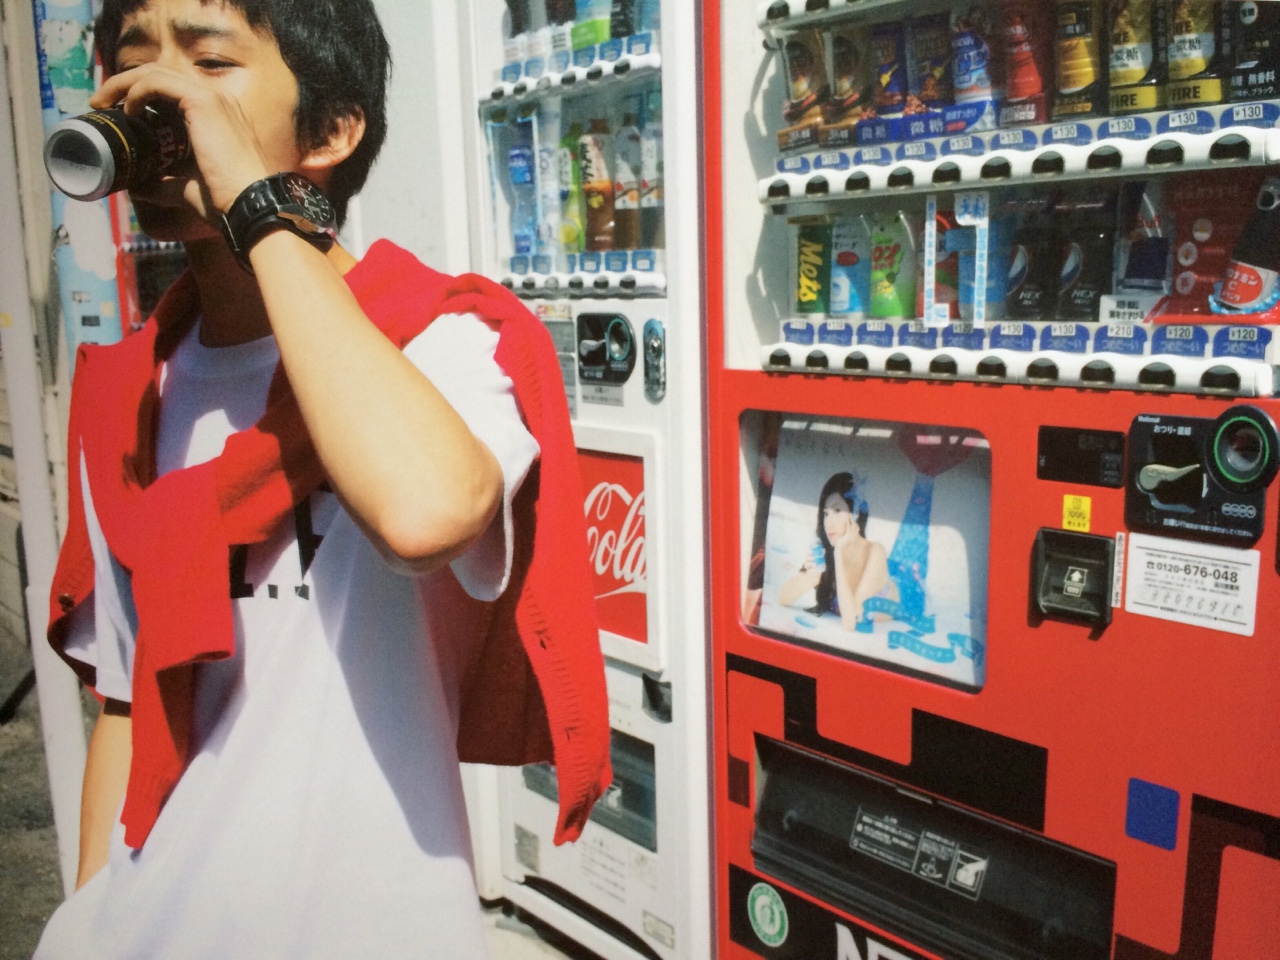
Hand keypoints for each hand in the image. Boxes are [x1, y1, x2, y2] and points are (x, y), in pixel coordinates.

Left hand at [90, 64, 273, 220]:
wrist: (248, 204)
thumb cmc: (225, 200)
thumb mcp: (185, 188)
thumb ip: (162, 183)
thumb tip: (136, 187)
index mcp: (214, 116)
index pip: (170, 90)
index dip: (139, 94)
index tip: (115, 112)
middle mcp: (214, 100)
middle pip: (159, 74)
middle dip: (124, 84)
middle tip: (99, 103)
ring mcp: (210, 98)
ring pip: (155, 72)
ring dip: (123, 83)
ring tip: (102, 102)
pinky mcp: (203, 102)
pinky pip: (158, 83)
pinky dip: (136, 91)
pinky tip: (128, 110)